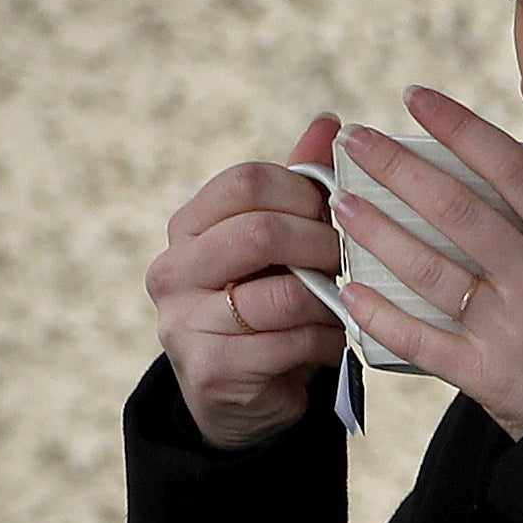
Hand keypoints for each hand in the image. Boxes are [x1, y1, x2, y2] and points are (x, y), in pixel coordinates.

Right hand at [148, 114, 349, 450]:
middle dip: (321, 243)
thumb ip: (299, 187)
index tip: (337, 213)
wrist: (241, 400)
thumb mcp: (281, 247)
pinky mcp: (209, 371)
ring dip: (330, 299)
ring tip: (348, 303)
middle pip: (259, 231)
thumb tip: (329, 122)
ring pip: (282, 293)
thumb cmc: (268, 308)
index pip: (245, 181)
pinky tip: (335, 342)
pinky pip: (290, 344)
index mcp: (187, 228)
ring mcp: (182, 323)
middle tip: (350, 258)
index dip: (304, 192)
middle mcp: (172, 271)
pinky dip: (327, 342)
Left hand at [327, 85, 522, 439]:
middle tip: (354, 140)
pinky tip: (349, 291)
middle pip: (457, 210)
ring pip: (429, 269)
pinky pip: (420, 341)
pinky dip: (381, 317)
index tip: (419, 99)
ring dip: (379, 232)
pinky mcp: (483, 375)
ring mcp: (506, 329)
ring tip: (341, 202)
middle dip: (399, 168)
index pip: (512, 170)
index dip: (461, 128)